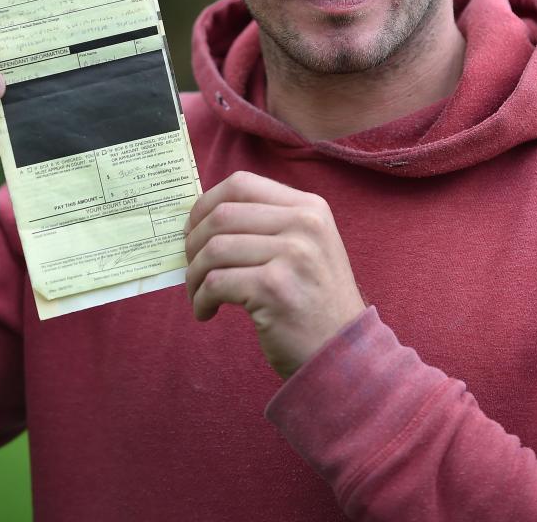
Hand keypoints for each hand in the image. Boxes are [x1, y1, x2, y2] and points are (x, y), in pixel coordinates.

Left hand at [184, 171, 365, 378]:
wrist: (343, 353)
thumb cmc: (314, 301)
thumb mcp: (307, 247)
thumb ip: (269, 223)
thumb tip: (205, 214)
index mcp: (310, 207)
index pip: (242, 184)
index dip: (206, 203)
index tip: (193, 228)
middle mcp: (304, 224)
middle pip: (222, 215)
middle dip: (194, 242)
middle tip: (192, 267)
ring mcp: (292, 254)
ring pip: (214, 249)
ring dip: (194, 275)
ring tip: (198, 293)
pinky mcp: (274, 288)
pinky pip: (215, 282)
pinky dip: (201, 298)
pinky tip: (206, 311)